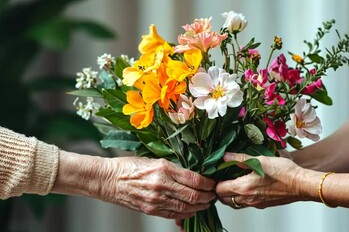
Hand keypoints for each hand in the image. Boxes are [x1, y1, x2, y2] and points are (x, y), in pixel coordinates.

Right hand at [100, 157, 215, 218]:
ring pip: (186, 207)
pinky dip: (186, 214)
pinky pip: (174, 214)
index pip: (194, 179)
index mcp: (164, 169)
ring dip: (200, 207)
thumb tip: (193, 174)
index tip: (213, 183)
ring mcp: (156, 200)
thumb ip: (174, 168)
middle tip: (213, 195)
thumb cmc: (129, 167)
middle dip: (208, 197)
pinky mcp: (151, 210)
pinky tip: (191, 210)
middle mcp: (162, 185)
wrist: (108, 179)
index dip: (208, 183)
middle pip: (194, 196)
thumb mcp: (155, 160)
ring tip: (205, 203)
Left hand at [216, 152, 309, 208]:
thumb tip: (226, 157)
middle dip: (220, 190)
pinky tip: (248, 185)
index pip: (219, 189)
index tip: (218, 173)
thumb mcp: (259, 160)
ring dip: (231, 195)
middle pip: (224, 199)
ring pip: (235, 203)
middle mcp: (247, 199)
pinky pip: (246, 204)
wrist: (301, 184)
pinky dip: (242, 197)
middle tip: (223, 178)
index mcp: (243, 188)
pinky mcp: (263, 204)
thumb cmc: (283, 172)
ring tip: (234, 181)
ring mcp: (255, 203)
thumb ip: (240, 159)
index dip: (216, 181)